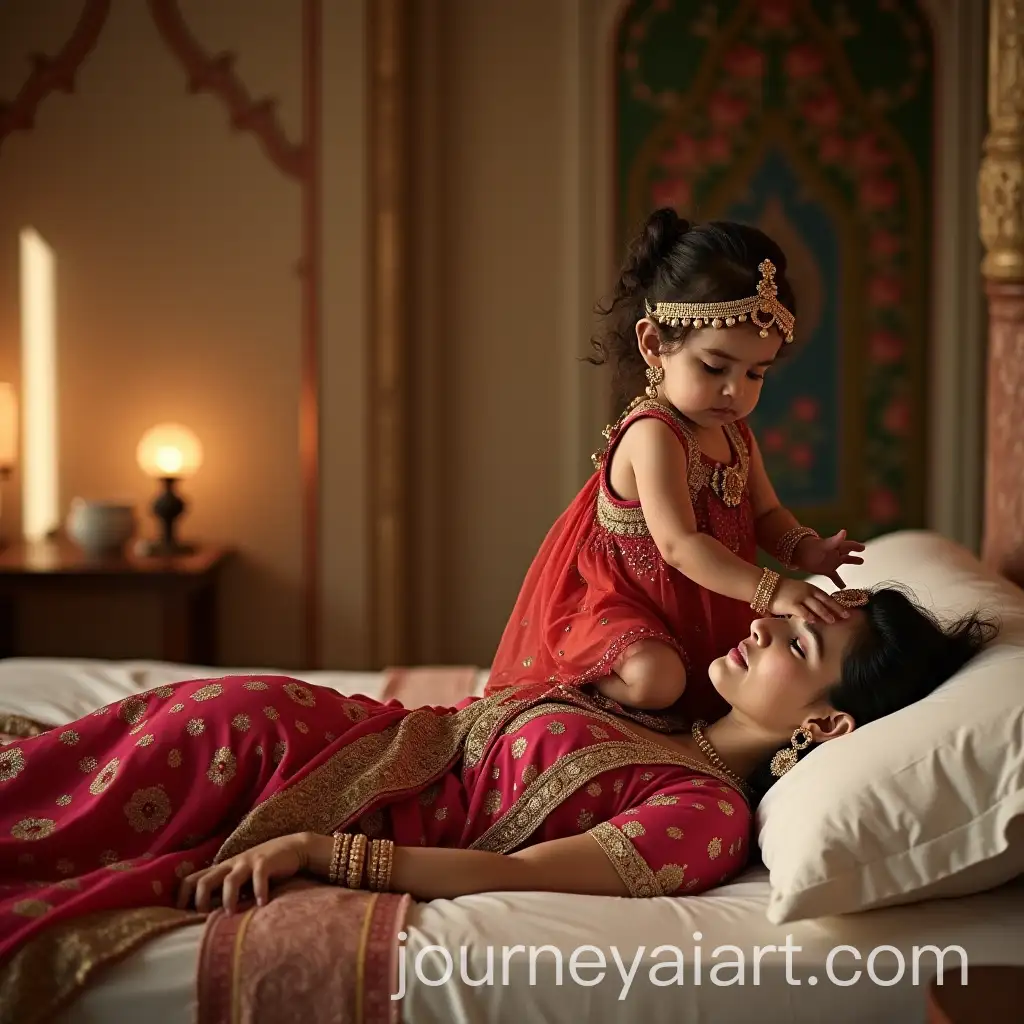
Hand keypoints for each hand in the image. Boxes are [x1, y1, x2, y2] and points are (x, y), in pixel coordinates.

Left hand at [176, 832, 310, 912]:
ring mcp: (248, 862)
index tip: (182, 915)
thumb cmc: (263, 869)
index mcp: (222, 869)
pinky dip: (259, 891)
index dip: (183, 897)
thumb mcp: (241, 878)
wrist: (292, 848)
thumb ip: (227, 891)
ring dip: (228, 899)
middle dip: (200, 900)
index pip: (192, 879)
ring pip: (229, 880)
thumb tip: (209, 917)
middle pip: (204, 880)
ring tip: (231, 914)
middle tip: (204, 917)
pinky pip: (259, 876)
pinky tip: (262, 904)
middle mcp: (231, 864)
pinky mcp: (266, 862)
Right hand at [771, 577, 850, 623]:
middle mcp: (807, 592)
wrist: (766, 585)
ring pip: (816, 607)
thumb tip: (816, 609)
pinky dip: (810, 617)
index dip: (837, 604)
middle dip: (836, 609)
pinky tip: (814, 622)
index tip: (846, 611)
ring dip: (826, 614)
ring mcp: (799, 598)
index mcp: (809, 588)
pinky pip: (803, 612)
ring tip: (832, 621)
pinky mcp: (791, 605)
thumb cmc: (780, 588)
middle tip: (846, 616)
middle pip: (825, 602)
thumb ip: (807, 597)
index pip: (827, 597)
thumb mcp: (797, 589)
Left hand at [793, 529, 864, 588]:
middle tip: (863, 554)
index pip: (849, 545)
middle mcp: (835, 554)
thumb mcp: (825, 544)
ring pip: (844, 561)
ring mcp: (831, 562)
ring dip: (851, 561)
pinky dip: (839, 581)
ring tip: (861, 562)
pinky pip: (834, 576)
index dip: (856, 546)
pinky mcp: (826, 570)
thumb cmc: (811, 547)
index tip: (863, 547)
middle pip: (848, 553)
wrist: (797, 553)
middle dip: (855, 554)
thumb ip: (836, 540)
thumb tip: (844, 531)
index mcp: (836, 547)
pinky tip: (843, 587)